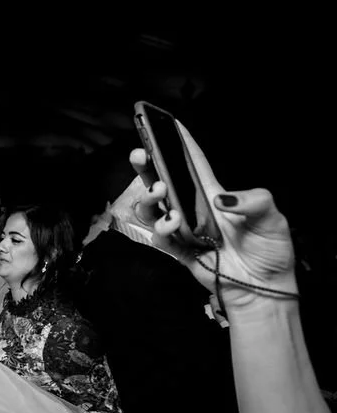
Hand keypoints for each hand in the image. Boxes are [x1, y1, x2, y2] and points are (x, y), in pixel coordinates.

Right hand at [129, 131, 296, 311]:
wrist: (263, 288)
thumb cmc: (269, 250)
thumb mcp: (272, 218)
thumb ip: (252, 201)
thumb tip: (221, 200)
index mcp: (214, 195)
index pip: (193, 162)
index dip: (179, 141)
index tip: (165, 123)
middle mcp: (195, 209)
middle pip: (162, 181)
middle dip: (146, 166)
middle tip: (140, 155)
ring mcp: (185, 230)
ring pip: (154, 208)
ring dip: (149, 198)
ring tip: (160, 193)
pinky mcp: (181, 251)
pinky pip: (160, 237)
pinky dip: (161, 229)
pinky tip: (172, 224)